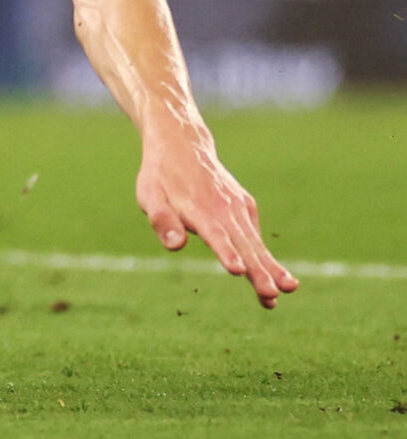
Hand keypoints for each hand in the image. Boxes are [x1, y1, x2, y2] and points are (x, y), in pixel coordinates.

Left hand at [136, 135, 298, 307]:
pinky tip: (277, 277)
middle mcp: (224, 208)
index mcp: (198, 208)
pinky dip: (266, 257)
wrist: (183, 144)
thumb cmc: (161, 176)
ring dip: (271, 267)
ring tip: (288, 289)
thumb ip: (162, 221)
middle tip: (273, 294)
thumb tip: (175, 245)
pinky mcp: (246, 207)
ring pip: (255, 242)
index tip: (238, 271)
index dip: (226, 252)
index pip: (214, 234)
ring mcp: (239, 207)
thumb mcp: (150, 196)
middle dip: (259, 271)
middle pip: (243, 244)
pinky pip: (256, 236)